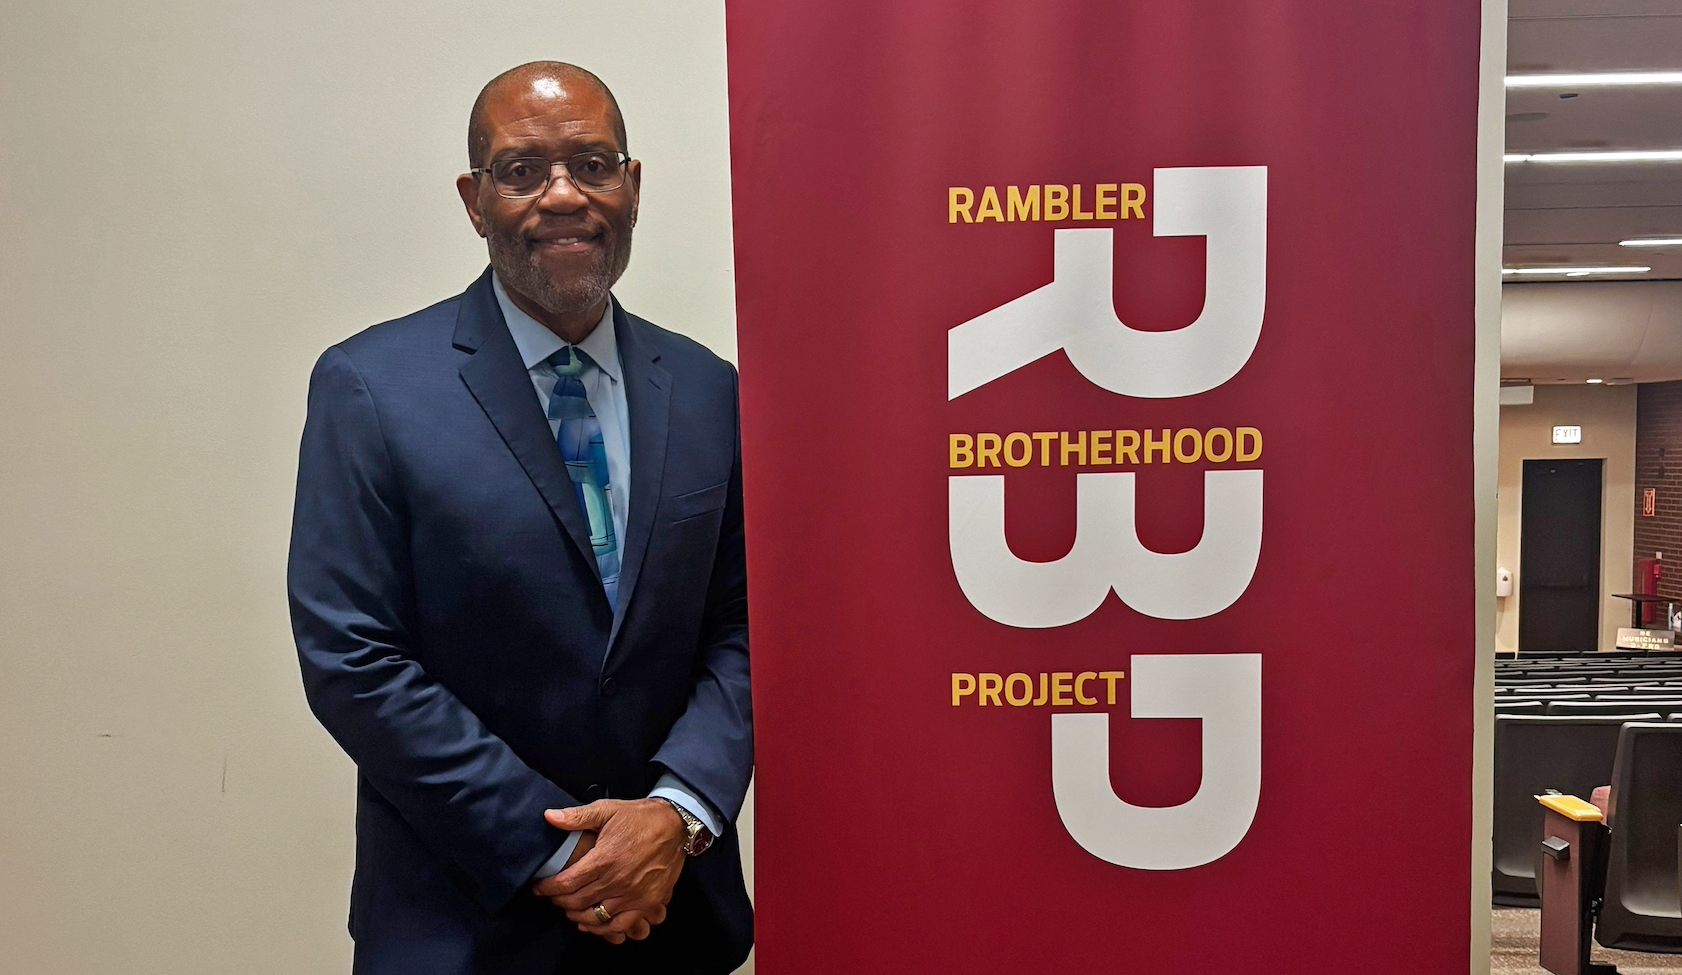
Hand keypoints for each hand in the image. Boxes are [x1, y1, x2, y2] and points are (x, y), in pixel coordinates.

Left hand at [531, 799, 686, 943]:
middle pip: (577, 902)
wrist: (675, 825)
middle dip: (559, 901)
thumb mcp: (607, 809)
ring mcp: (633, 895)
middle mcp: (617, 880)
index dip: (547, 888)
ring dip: (577, 915)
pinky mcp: (647, 902)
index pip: (566, 882)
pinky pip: (620, 925)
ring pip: (595, 916)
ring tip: (569, 909)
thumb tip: (549, 817)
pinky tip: (593, 922)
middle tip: (553, 896)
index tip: (539, 887)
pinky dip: (603, 928)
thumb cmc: (640, 817)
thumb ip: (577, 817)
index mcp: (604, 858)